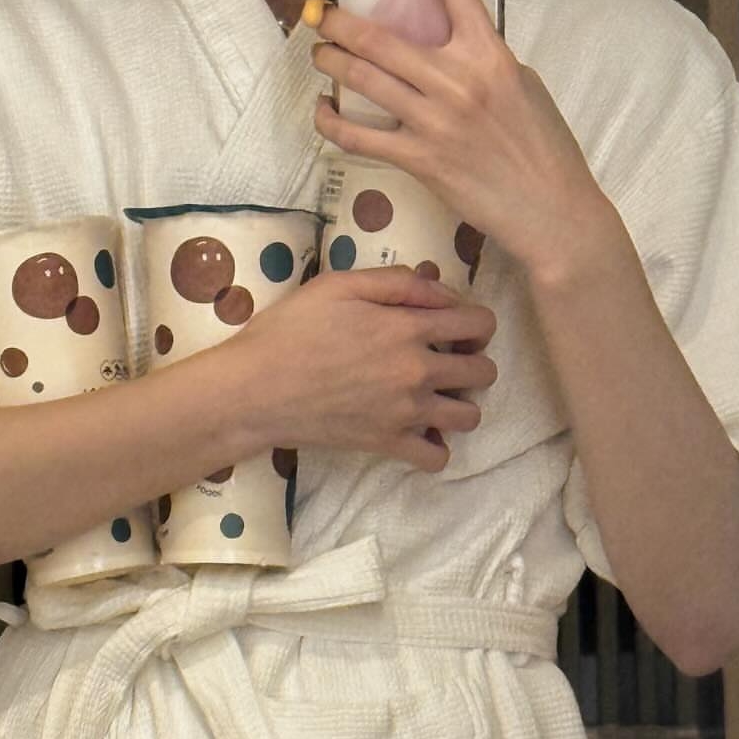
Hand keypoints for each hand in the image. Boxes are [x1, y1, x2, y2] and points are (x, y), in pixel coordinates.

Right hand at [228, 265, 497, 471]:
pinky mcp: (387, 444)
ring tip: (436, 396)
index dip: (476, 321)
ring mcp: (406, 412)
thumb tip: (439, 286)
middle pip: (484, 372)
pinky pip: (437, 457)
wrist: (255, 389)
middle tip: (447, 359)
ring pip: (470, 417)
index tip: (457, 325)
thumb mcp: (338, 285)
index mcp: (409, 327)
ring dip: (460, 404)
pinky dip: (435, 446)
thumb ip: (396, 281)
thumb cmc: (290, 329)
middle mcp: (417, 371)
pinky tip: (419, 430)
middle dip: (473, 361)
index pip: (479, 324)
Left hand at [310, 0, 613, 277]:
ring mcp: (436, 121)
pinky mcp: (420, 160)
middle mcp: (459, 80)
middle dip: (337, 20)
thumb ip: (482, 56)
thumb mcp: (522, 84)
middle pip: (378, 36)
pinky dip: (332, 121)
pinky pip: (358, 135)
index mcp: (490, 52)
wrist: (552, 210)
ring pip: (362, 79)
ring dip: (329, 62)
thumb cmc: (542, 147)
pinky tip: (324, 112)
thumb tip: (446, 39)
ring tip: (318, 53)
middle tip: (317, 11)